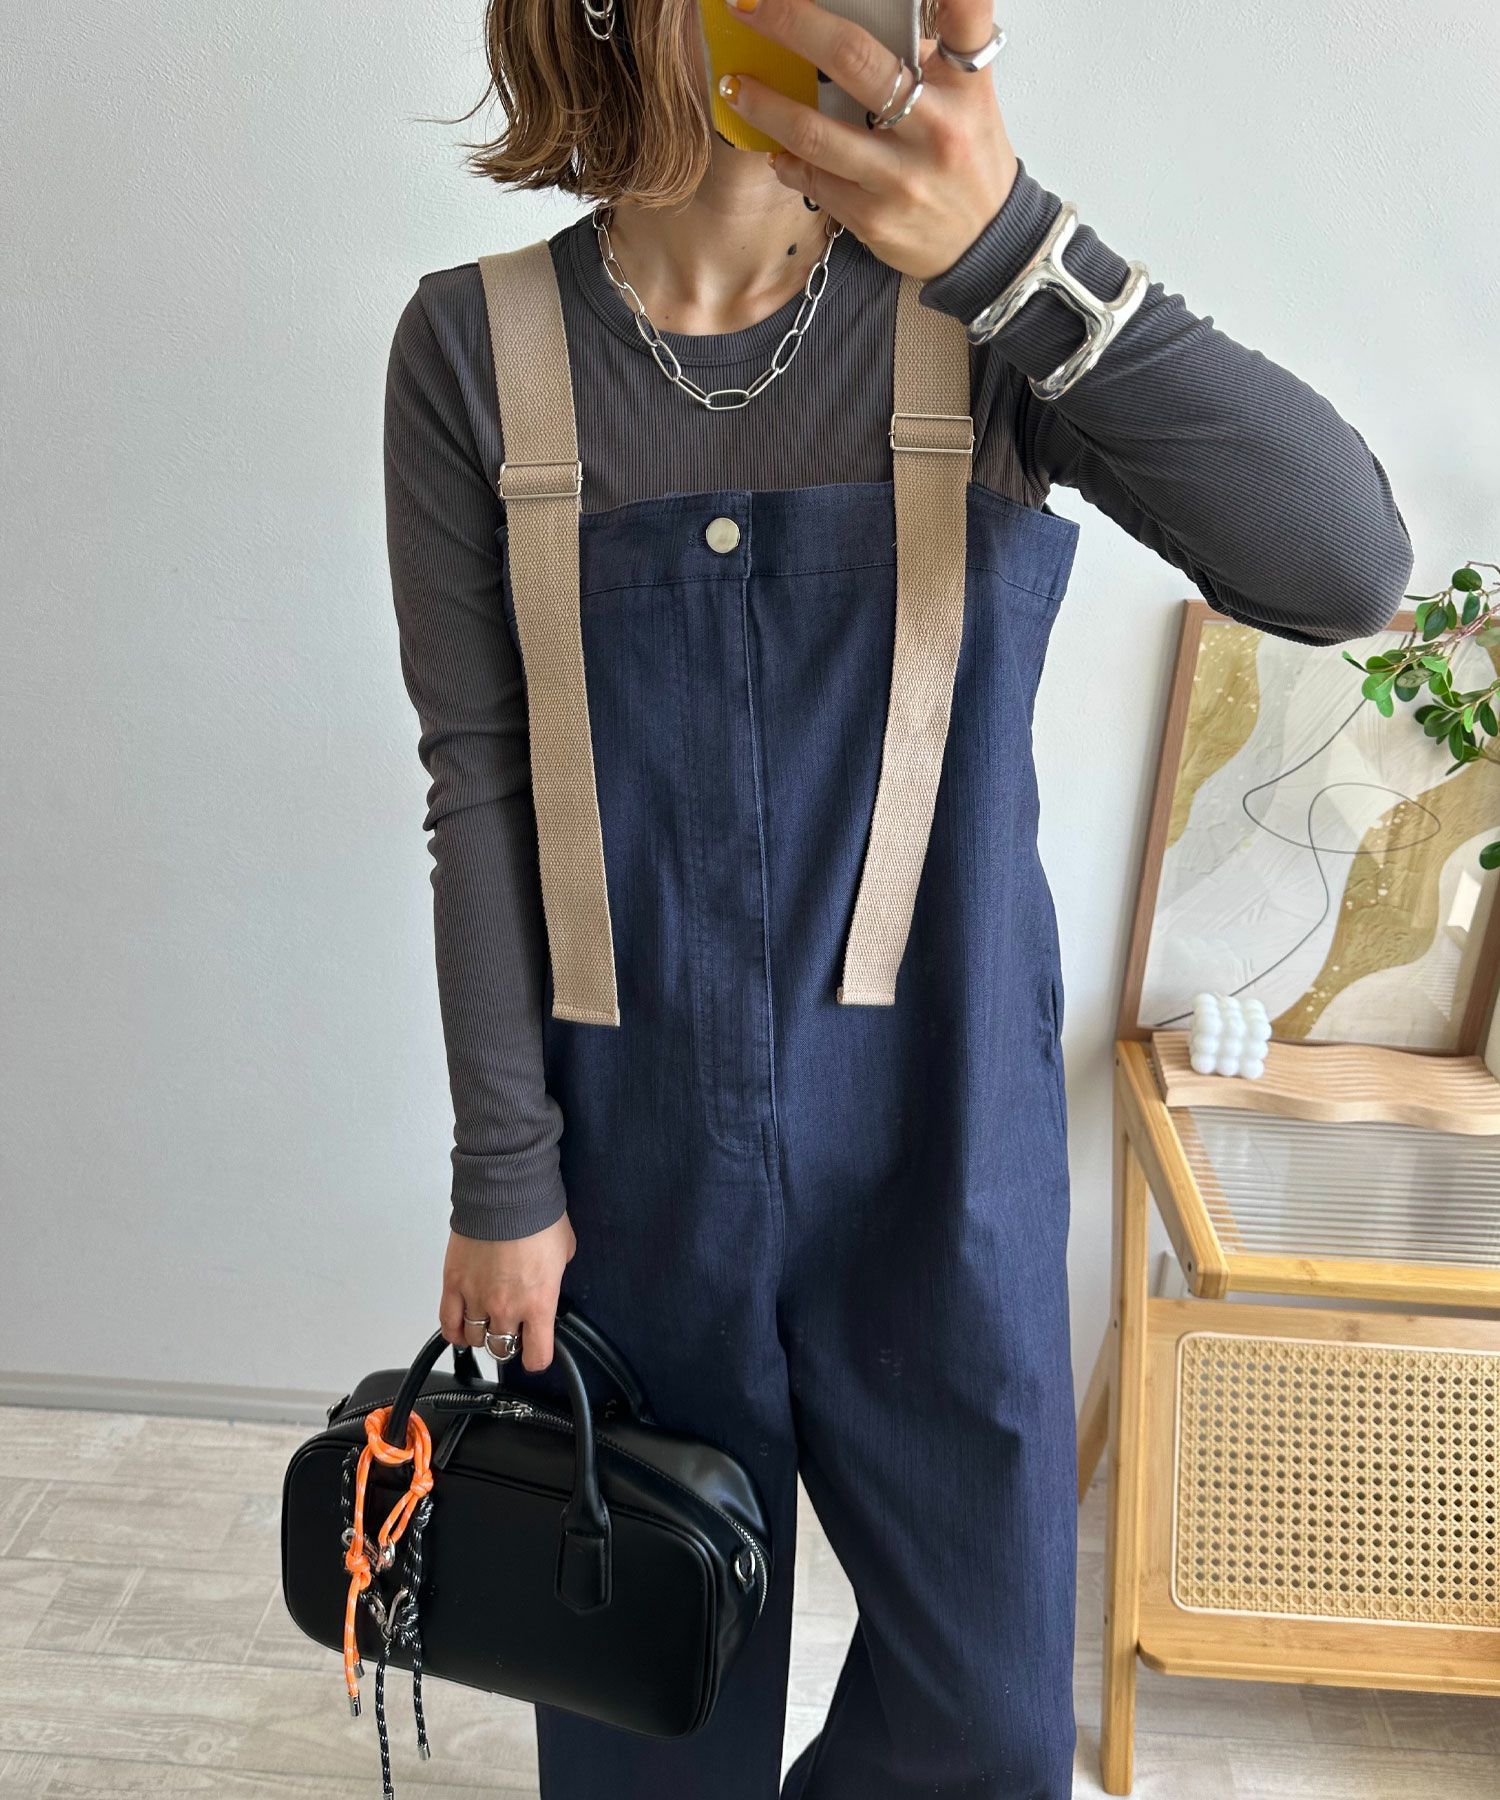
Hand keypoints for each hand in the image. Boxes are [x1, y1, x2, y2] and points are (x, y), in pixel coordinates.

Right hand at [438, 1212, 576, 1372]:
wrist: (507, 1194)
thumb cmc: (537, 1216)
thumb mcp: (564, 1251)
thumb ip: (554, 1276)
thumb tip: (548, 1279)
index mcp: (539, 1303)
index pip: (537, 1356)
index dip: (536, 1358)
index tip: (535, 1351)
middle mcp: (507, 1307)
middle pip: (502, 1349)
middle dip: (508, 1343)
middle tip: (510, 1331)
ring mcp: (477, 1297)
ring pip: (475, 1339)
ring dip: (482, 1335)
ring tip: (486, 1323)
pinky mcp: (453, 1284)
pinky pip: (448, 1323)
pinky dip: (454, 1332)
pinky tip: (460, 1330)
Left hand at [715, 0, 1018, 280]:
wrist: (985, 245)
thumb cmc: (966, 157)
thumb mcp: (966, 97)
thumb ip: (924, 53)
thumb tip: (855, 13)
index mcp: (966, 81)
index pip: (966, 9)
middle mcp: (938, 124)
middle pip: (852, 58)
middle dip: (789, 22)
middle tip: (748, 5)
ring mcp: (902, 175)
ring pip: (813, 130)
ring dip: (762, 102)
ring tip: (734, 85)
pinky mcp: (874, 216)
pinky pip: (813, 178)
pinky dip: (786, 159)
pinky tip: (774, 147)